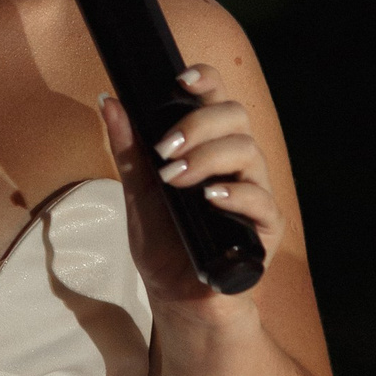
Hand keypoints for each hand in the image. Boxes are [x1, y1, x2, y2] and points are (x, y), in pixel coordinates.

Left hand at [100, 60, 285, 310]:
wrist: (176, 296)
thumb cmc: (162, 241)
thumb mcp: (137, 194)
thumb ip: (128, 149)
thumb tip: (109, 101)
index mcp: (208, 146)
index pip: (217, 99)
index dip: (205, 80)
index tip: (180, 79)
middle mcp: (236, 163)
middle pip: (236, 116)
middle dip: (198, 123)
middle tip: (165, 146)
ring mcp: (254, 192)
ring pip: (248, 151)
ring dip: (208, 157)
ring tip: (176, 177)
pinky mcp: (266, 227)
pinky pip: (261, 200)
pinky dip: (235, 195)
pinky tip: (211, 198)